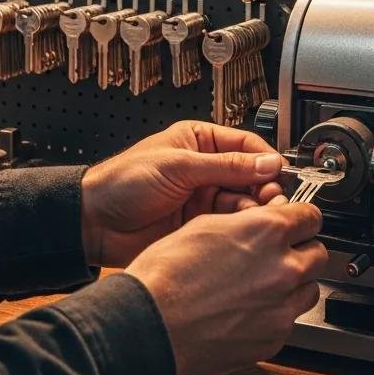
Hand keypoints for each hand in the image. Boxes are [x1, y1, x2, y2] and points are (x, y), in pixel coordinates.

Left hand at [80, 120, 285, 266]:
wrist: (95, 222)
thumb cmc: (123, 182)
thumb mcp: (178, 166)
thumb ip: (225, 166)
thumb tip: (267, 162)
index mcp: (200, 142)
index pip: (247, 145)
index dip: (265, 160)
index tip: (279, 175)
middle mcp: (206, 169)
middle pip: (251, 176)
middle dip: (264, 189)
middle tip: (272, 201)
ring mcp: (204, 199)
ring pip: (245, 203)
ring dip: (254, 211)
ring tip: (255, 218)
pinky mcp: (201, 226)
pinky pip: (230, 226)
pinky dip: (240, 230)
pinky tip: (241, 232)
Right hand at [127, 202, 327, 374]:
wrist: (151, 324)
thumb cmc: (167, 275)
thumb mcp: (205, 225)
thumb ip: (245, 223)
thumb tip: (260, 222)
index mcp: (267, 232)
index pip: (312, 216)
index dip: (301, 218)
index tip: (296, 222)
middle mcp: (283, 269)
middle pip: (318, 254)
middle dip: (301, 251)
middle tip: (278, 253)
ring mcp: (281, 308)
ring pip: (308, 289)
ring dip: (293, 284)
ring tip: (261, 283)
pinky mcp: (273, 339)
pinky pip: (288, 320)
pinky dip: (275, 313)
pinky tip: (246, 309)